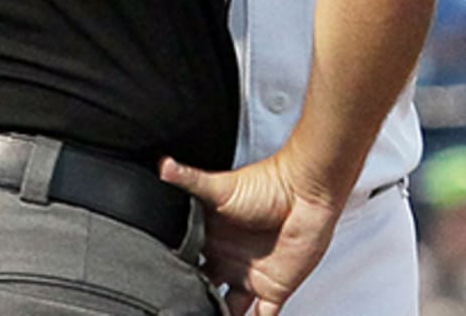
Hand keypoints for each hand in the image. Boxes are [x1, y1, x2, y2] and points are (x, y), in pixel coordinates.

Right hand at [161, 151, 344, 315]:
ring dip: (220, 315)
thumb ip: (189, 180)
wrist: (306, 192)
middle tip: (181, 310)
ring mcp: (251, 276)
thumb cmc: (267, 184)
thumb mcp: (219, 187)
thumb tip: (163, 165)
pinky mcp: (275, 289)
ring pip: (230, 309)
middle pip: (204, 291)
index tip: (159, 289)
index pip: (187, 265)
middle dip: (194, 300)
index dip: (174, 277)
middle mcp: (229, 262)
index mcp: (211, 241)